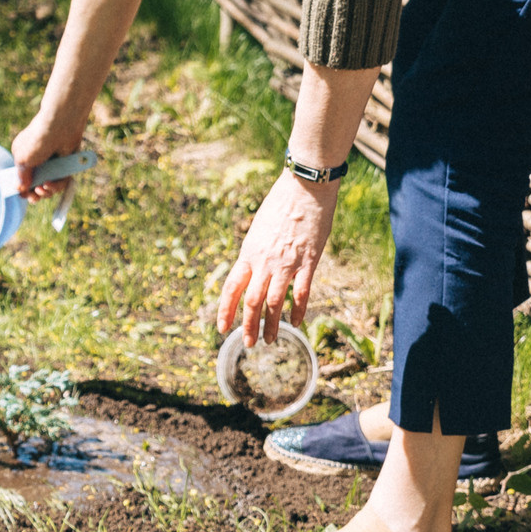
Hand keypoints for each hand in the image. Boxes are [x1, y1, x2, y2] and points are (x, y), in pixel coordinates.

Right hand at [9, 111, 88, 202]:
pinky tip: (51, 184)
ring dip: (46, 191)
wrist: (59, 127)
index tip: (24, 196)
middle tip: (34, 198)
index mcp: (25, 158)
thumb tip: (20, 189)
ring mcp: (52, 164)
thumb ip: (21, 176)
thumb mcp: (23, 160)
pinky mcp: (66, 165)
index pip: (23, 178)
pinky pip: (62, 181)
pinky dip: (57, 185)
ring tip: (43, 189)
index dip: (24, 189)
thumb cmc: (37, 140)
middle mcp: (39, 162)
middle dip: (35, 194)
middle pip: (37, 185)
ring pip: (50, 186)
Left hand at [216, 173, 339, 344]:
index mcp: (248, 253)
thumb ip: (254, 252)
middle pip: (252, 302)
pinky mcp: (308, 262)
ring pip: (275, 303)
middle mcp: (264, 262)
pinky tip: (296, 322)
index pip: (231, 288)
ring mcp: (287, 263)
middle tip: (249, 343)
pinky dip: (298, 311)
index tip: (222, 328)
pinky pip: (302, 293)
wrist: (305, 188)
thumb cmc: (281, 205)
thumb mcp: (258, 229)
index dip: (225, 310)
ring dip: (272, 325)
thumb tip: (250, 269)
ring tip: (270, 340)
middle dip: (248, 326)